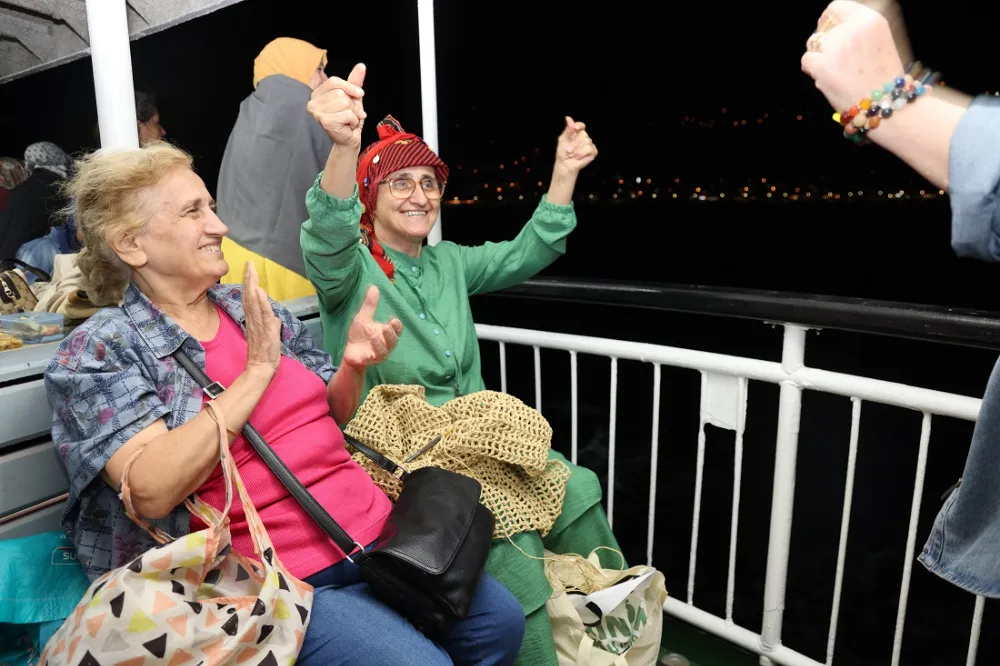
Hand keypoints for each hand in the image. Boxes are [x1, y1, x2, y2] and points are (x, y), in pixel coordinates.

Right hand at [242, 261, 281, 376]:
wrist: (261, 368)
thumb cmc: (265, 354)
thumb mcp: (270, 336)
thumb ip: (271, 325)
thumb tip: (275, 318)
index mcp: (254, 320)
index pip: (250, 299)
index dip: (249, 284)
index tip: (249, 270)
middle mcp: (253, 320)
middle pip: (249, 296)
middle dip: (250, 279)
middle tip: (249, 264)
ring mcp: (258, 325)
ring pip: (253, 302)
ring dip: (253, 286)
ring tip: (251, 272)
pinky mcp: (265, 330)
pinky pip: (263, 314)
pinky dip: (261, 302)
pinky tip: (259, 292)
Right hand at [307, 63, 367, 147]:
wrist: (350, 139)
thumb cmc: (349, 118)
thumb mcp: (353, 97)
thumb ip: (355, 81)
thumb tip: (361, 65)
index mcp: (317, 93)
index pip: (334, 81)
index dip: (350, 86)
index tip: (359, 94)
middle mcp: (313, 102)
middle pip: (340, 93)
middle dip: (352, 104)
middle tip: (350, 113)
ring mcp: (317, 112)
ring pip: (344, 103)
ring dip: (353, 113)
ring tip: (349, 119)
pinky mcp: (324, 121)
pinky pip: (347, 114)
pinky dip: (352, 120)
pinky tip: (348, 125)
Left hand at [342, 285, 402, 369]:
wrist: (350, 352)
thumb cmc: (359, 335)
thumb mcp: (363, 317)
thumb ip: (370, 305)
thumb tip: (374, 287)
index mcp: (385, 333)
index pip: (397, 331)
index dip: (397, 327)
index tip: (394, 320)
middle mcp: (385, 344)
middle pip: (393, 341)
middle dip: (391, 334)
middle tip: (387, 326)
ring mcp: (378, 353)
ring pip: (385, 352)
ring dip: (381, 343)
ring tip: (375, 335)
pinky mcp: (369, 360)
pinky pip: (373, 359)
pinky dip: (372, 354)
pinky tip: (369, 349)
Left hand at [553, 116, 596, 176]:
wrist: (565, 165)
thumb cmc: (563, 153)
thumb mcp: (563, 139)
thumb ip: (568, 129)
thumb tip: (568, 118)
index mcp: (577, 133)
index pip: (581, 126)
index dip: (579, 126)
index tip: (574, 128)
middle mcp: (584, 138)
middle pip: (583, 134)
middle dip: (574, 143)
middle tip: (569, 150)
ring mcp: (589, 145)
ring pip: (587, 141)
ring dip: (577, 149)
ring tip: (572, 154)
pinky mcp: (593, 152)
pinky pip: (590, 148)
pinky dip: (582, 153)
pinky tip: (578, 157)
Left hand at [800, 1, 904, 113]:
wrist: (885, 104)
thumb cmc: (883, 78)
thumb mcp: (879, 41)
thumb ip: (857, 31)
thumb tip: (830, 27)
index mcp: (870, 20)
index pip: (837, 6)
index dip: (828, 18)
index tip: (828, 28)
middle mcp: (853, 29)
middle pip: (823, 28)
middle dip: (824, 43)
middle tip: (836, 60)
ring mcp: (836, 46)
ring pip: (813, 44)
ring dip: (820, 57)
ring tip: (838, 72)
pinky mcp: (823, 65)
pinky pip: (806, 60)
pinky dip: (812, 70)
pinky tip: (828, 79)